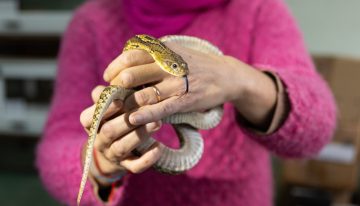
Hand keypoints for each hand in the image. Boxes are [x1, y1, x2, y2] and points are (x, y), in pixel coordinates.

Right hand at [80, 85, 162, 184]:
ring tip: (157, 123)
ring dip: (139, 135)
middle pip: (109, 131)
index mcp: (92, 123)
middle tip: (147, 109)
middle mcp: (99, 140)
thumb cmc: (115, 117)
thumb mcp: (110, 105)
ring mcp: (112, 154)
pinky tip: (159, 148)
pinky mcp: (126, 165)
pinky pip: (135, 166)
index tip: (120, 101)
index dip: (103, 109)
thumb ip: (111, 94)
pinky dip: (147, 158)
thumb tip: (115, 77)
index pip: (88, 118)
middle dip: (127, 120)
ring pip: (122, 148)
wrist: (116, 150)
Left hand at [103, 42, 276, 127]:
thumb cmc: (196, 64)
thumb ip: (153, 54)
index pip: (131, 56)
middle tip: (111, 96)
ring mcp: (177, 84)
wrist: (226, 75)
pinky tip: (133, 119)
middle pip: (132, 75)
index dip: (115, 67)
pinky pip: (161, 109)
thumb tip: (126, 61)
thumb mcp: (176, 51)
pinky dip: (145, 115)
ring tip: (118, 110)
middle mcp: (169, 66)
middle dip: (117, 88)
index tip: (108, 77)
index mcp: (164, 51)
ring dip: (126, 104)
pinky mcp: (185, 101)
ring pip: (143, 94)